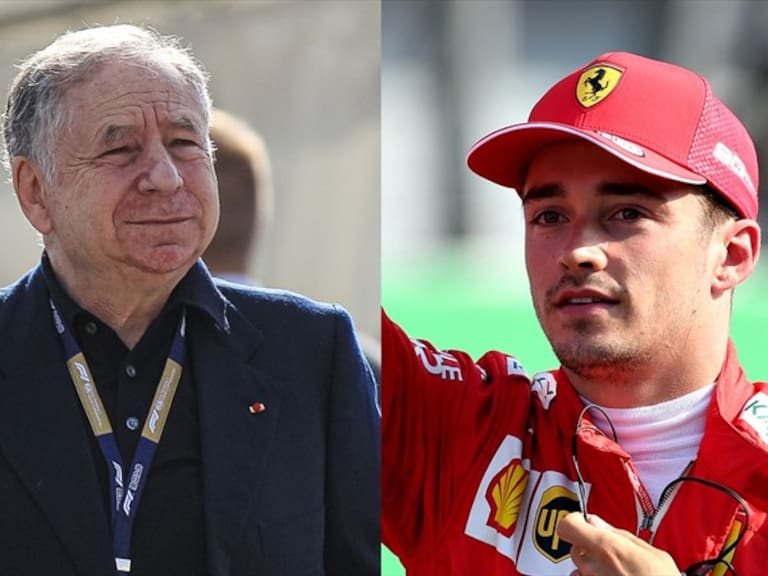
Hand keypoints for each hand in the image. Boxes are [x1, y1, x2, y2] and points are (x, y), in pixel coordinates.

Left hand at [557, 512, 680, 575]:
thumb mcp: (652, 553)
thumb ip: (620, 535)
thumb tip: (598, 523)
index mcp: (607, 548)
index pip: (568, 526)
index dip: (576, 521)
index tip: (584, 521)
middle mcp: (592, 567)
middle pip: (575, 547)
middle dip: (589, 546)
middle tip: (612, 552)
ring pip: (580, 568)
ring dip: (592, 566)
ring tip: (616, 571)